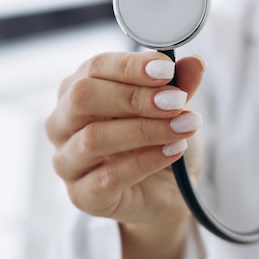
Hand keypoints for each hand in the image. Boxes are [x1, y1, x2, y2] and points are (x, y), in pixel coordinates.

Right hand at [45, 51, 205, 226]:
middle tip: (177, 100)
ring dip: (146, 130)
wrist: (168, 191)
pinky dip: (146, 161)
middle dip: (135, 97)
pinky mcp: (82, 196)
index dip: (132, 66)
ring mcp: (67, 162)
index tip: (168, 69)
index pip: (95, 67)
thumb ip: (180, 85)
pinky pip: (109, 177)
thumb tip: (195, 63)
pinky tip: (175, 151)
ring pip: (94, 138)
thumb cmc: (161, 141)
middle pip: (83, 98)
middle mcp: (63, 123)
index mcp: (78, 90)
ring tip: (185, 126)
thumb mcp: (174, 108)